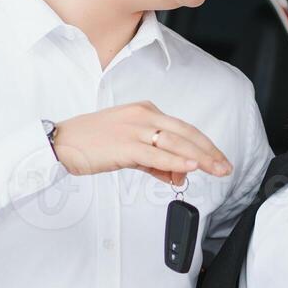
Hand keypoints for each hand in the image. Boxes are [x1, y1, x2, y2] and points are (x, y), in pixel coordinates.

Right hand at [52, 101, 232, 183]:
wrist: (62, 141)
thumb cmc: (93, 143)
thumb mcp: (129, 148)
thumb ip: (155, 162)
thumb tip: (179, 176)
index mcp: (146, 111)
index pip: (184, 128)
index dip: (205, 144)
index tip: (218, 158)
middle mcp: (143, 115)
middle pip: (186, 133)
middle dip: (210, 151)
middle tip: (225, 167)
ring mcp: (134, 129)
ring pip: (176, 143)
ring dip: (200, 158)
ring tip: (216, 170)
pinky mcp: (125, 145)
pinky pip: (157, 154)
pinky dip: (177, 161)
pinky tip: (191, 168)